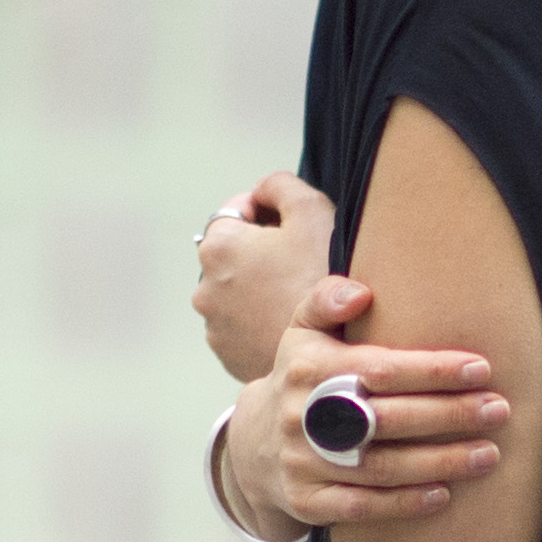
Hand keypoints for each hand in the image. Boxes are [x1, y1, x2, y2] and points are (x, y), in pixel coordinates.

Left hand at [191, 173, 337, 378]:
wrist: (336, 352)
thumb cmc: (325, 277)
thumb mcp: (312, 210)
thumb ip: (280, 185)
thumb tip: (263, 190)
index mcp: (218, 247)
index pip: (237, 212)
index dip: (271, 215)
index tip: (297, 231)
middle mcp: (205, 288)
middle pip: (236, 255)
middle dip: (262, 254)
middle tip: (303, 265)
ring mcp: (215, 328)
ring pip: (238, 293)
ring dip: (260, 289)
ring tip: (299, 297)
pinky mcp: (230, 357)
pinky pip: (244, 328)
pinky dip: (262, 322)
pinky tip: (292, 322)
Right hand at [217, 275, 513, 539]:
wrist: (256, 441)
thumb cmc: (303, 376)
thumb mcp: (303, 329)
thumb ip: (326, 298)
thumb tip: (361, 293)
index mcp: (308, 368)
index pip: (380, 369)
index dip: (433, 370)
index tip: (481, 369)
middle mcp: (301, 416)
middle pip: (387, 419)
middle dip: (449, 415)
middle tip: (499, 410)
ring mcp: (302, 462)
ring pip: (379, 468)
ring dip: (440, 463)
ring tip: (489, 454)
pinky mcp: (305, 502)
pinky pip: (360, 507)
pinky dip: (403, 504)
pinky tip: (445, 495)